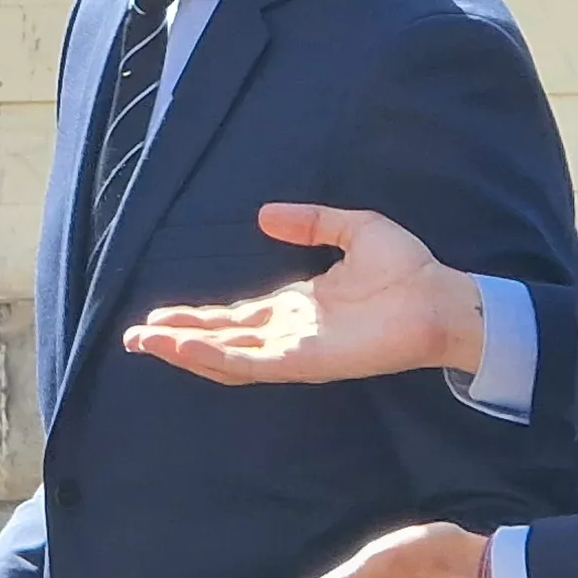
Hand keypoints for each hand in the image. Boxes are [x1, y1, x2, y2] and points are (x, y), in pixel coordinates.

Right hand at [117, 203, 482, 385]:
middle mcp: (290, 333)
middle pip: (221, 339)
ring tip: (146, 342)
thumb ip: (310, 223)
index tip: (161, 314)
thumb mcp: (353, 229)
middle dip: (177, 337)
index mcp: (298, 307)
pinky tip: (185, 347)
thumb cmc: (408, 269)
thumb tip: (262, 214)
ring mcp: (295, 350)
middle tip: (135, 336)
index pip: (237, 317)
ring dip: (185, 348)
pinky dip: (214, 355)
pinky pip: (251, 362)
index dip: (198, 316)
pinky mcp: (305, 361)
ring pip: (227, 355)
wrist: (442, 298)